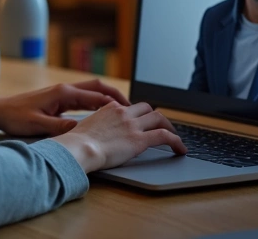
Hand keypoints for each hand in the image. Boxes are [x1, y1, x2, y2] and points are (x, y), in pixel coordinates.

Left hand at [0, 79, 130, 136]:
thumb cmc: (15, 117)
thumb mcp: (38, 125)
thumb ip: (60, 128)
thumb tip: (82, 131)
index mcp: (63, 94)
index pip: (96, 95)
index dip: (115, 102)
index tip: (130, 110)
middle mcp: (64, 90)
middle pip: (98, 87)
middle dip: (116, 95)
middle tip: (132, 107)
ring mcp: (61, 93)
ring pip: (91, 90)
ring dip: (107, 97)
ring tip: (123, 110)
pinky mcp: (58, 99)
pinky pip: (83, 97)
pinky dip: (96, 101)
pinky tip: (102, 112)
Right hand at [52, 102, 186, 172]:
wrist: (79, 148)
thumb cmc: (76, 143)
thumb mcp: (83, 128)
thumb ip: (93, 127)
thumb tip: (92, 135)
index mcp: (109, 109)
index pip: (128, 107)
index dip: (136, 115)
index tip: (139, 122)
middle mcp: (123, 113)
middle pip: (147, 108)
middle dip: (155, 117)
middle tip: (161, 126)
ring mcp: (133, 125)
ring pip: (159, 118)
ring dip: (169, 126)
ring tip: (175, 137)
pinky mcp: (140, 139)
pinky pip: (165, 136)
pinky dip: (176, 141)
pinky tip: (181, 149)